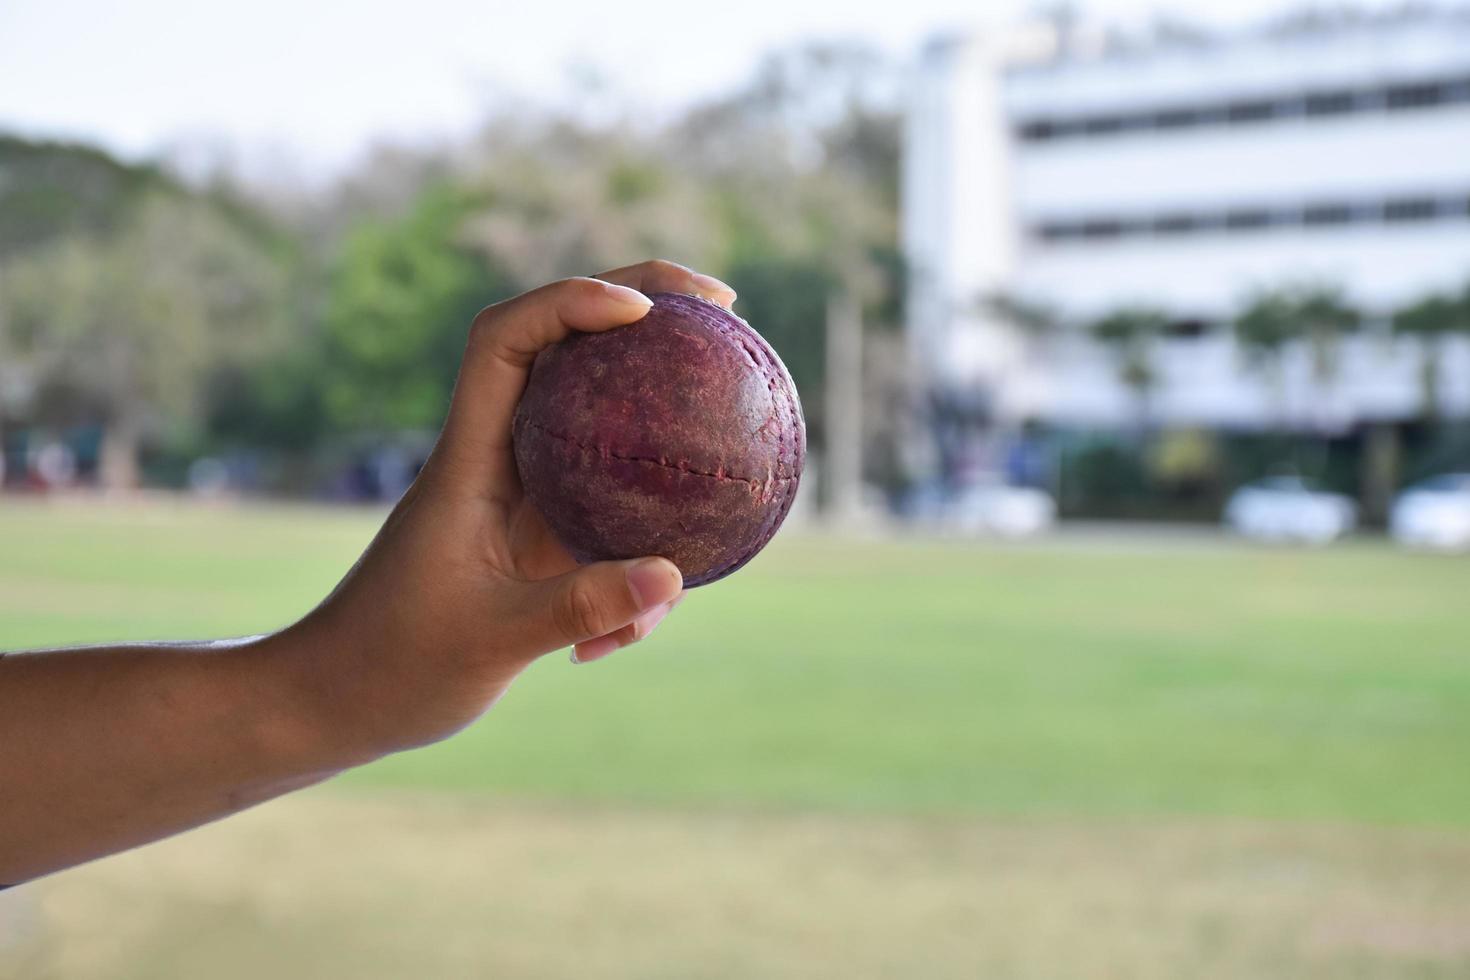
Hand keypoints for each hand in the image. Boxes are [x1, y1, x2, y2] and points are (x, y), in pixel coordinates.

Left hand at [281, 260, 738, 758]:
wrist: (340, 701)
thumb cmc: (393, 665)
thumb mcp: (491, 642)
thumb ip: (580, 607)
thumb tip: (675, 576)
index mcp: (468, 459)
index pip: (506, 343)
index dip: (572, 302)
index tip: (645, 311)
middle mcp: (497, 459)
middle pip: (564, 349)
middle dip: (640, 309)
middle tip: (722, 306)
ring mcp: (522, 496)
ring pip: (598, 426)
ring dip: (656, 415)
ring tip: (731, 409)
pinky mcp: (538, 539)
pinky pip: (607, 513)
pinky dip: (640, 550)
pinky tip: (647, 619)